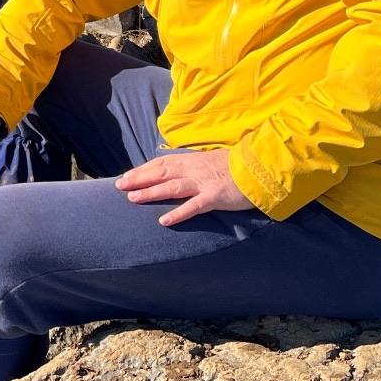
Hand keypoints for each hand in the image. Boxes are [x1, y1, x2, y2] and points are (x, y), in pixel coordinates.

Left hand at [115, 148, 255, 226]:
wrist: (261, 167)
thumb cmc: (237, 165)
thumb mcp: (211, 160)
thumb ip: (194, 164)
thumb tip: (179, 167)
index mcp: (192, 160)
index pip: (161, 163)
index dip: (142, 169)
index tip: (127, 175)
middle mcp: (194, 169)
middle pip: (160, 173)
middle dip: (138, 179)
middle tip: (119, 185)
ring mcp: (203, 183)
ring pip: (171, 187)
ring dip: (150, 193)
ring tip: (132, 198)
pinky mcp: (214, 197)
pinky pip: (193, 207)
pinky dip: (178, 213)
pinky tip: (163, 221)